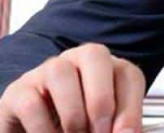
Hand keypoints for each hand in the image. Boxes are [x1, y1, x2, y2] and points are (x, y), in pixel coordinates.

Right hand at [0, 43, 144, 132]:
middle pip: (94, 54)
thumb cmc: (75, 127)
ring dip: (72, 113)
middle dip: (101, 99)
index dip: (130, 106)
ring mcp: (46, 71)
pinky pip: (31, 103)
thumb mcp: (100, 125)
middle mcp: (77, 60)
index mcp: (106, 67)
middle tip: (101, 132)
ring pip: (60, 72)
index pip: (127, 74)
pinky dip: (44, 128)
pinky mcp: (18, 91)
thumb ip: (115, 126)